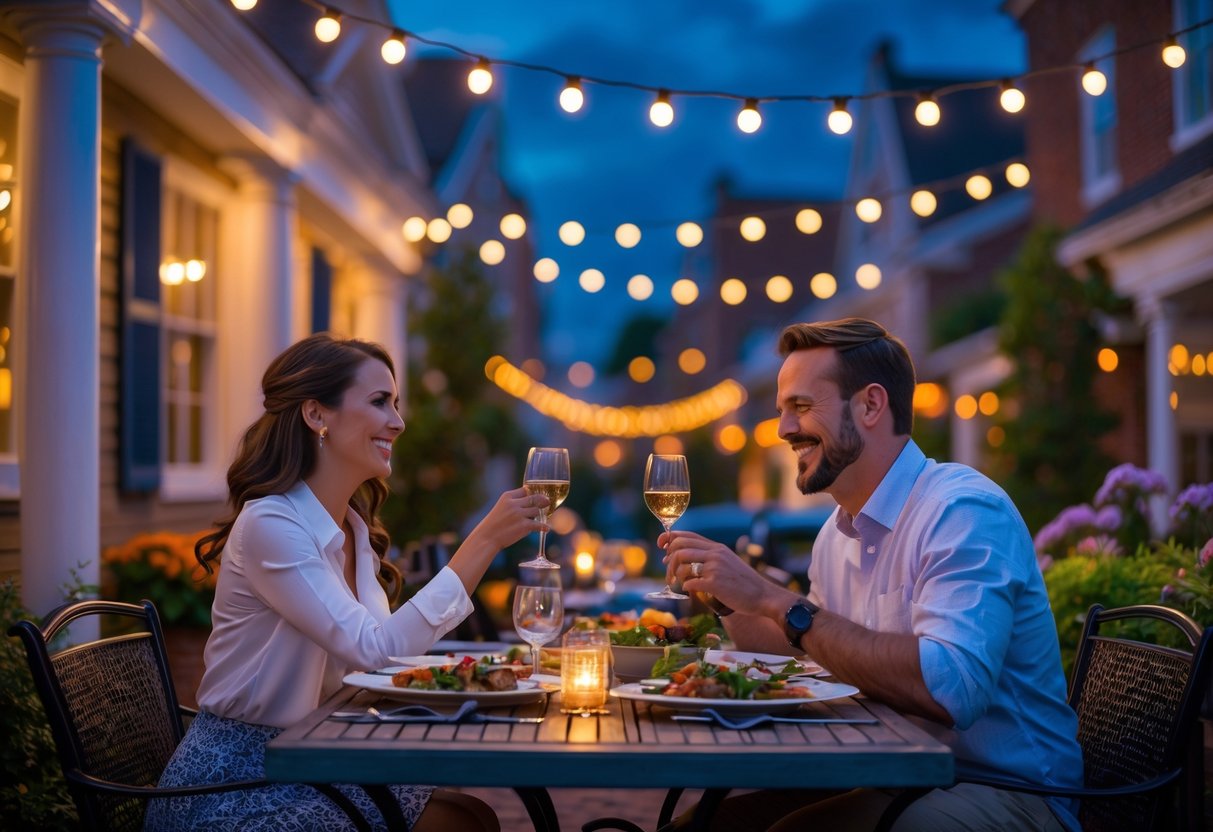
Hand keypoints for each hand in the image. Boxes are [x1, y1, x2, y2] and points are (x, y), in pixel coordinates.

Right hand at [474, 486, 548, 550]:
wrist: (486, 538)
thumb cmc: (493, 524)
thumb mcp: (500, 507)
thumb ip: (513, 503)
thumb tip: (530, 503)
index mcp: (507, 496)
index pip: (526, 489)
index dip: (533, 492)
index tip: (538, 495)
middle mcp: (514, 503)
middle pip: (535, 498)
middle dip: (542, 501)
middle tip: (547, 503)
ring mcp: (519, 514)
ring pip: (537, 511)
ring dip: (539, 516)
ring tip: (539, 519)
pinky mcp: (524, 526)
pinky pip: (539, 524)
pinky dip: (544, 527)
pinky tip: (546, 529)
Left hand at [662, 530, 780, 614]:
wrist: (763, 596)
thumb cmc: (743, 582)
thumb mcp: (728, 562)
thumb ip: (709, 558)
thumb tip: (684, 560)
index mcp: (717, 547)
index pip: (687, 535)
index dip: (669, 538)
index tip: (661, 546)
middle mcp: (715, 554)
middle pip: (679, 547)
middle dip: (668, 560)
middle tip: (668, 572)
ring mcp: (715, 568)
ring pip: (682, 563)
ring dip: (674, 574)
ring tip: (675, 582)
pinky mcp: (715, 584)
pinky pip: (689, 582)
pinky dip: (685, 586)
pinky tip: (688, 590)